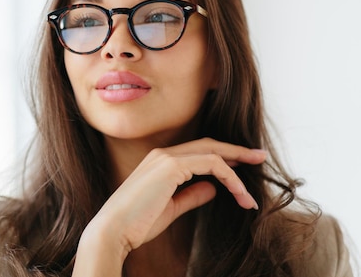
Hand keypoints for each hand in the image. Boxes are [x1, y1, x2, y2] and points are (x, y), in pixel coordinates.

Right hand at [73, 138, 266, 275]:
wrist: (114, 229)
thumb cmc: (136, 223)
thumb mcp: (170, 208)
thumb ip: (191, 195)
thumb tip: (213, 189)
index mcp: (159, 162)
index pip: (198, 151)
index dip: (223, 156)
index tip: (243, 165)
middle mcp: (163, 154)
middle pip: (209, 145)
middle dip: (237, 151)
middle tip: (259, 156)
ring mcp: (166, 158)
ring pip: (212, 152)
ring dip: (237, 167)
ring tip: (252, 187)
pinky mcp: (171, 166)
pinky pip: (211, 164)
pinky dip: (229, 178)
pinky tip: (239, 193)